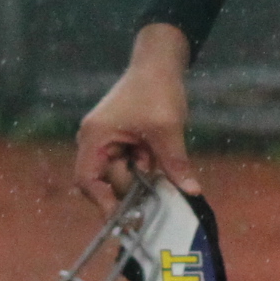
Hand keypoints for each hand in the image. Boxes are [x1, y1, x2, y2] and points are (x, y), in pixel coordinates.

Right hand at [76, 26, 195, 206]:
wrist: (159, 62)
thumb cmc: (157, 89)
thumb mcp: (168, 129)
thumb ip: (175, 163)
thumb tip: (191, 193)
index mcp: (95, 136)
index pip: (88, 181)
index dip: (103, 203)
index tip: (126, 218)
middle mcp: (94, 140)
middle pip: (105, 181)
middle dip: (130, 186)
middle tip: (155, 189)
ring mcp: (105, 140)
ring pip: (118, 174)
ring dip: (139, 176)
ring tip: (156, 164)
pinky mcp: (118, 139)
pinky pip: (126, 164)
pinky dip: (142, 167)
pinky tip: (156, 160)